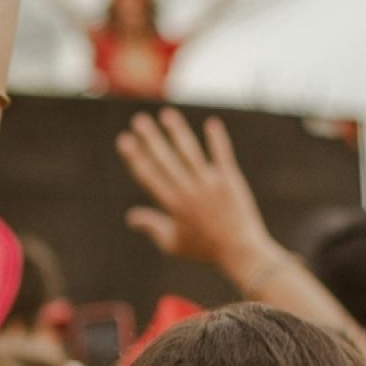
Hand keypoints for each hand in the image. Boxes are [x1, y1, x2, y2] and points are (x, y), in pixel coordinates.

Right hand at [116, 109, 278, 278]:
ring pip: (190, 152)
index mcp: (173, 205)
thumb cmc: (204, 250)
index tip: (125, 140)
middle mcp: (189, 190)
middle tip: (139, 120)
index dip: (135, 156)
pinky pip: (222, 155)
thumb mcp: (173, 244)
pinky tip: (211, 123)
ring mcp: (210, 183)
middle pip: (166, 158)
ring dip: (177, 131)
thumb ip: (152, 227)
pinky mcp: (230, 180)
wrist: (240, 252)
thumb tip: (131, 217)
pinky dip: (216, 139)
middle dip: (151, 138)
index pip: (149, 175)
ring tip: (167, 114)